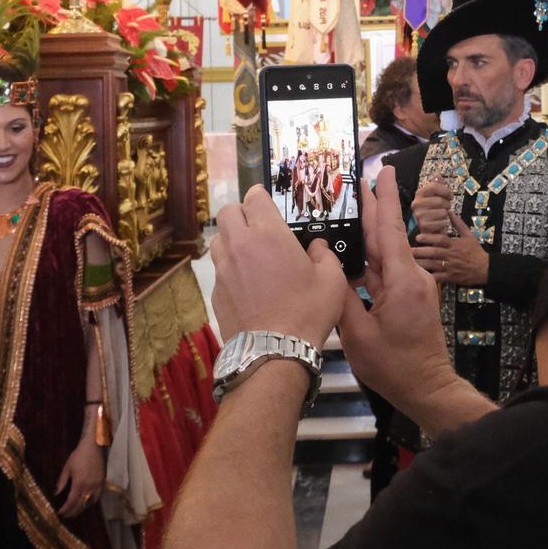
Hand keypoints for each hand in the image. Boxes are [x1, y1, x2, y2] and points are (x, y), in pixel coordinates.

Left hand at [55, 437, 105, 518]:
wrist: (93, 446)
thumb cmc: (78, 455)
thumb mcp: (67, 467)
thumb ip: (62, 482)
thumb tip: (56, 493)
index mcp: (79, 483)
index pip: (71, 501)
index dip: (66, 509)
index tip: (60, 513)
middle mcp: (89, 487)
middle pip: (81, 504)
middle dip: (73, 511)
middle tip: (67, 516)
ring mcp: (97, 485)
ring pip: (90, 502)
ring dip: (82, 508)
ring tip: (76, 512)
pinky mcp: (102, 482)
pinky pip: (98, 497)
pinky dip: (92, 502)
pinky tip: (87, 503)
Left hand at [209, 186, 345, 349]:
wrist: (274, 352)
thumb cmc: (307, 311)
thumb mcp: (332, 280)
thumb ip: (324, 255)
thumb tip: (316, 248)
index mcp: (269, 233)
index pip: (254, 197)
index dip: (261, 196)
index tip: (267, 203)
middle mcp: (240, 244)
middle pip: (227, 212)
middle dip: (241, 213)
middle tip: (257, 225)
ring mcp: (224, 268)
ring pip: (218, 239)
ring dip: (231, 238)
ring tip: (248, 252)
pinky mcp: (216, 291)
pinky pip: (218, 268)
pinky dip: (229, 267)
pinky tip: (245, 283)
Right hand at [338, 167, 461, 415]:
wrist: (428, 389)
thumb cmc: (394, 366)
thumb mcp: (358, 334)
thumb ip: (341, 296)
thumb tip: (324, 265)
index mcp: (402, 280)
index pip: (390, 229)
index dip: (383, 198)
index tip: (382, 170)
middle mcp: (412, 276)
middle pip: (388, 235)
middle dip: (375, 206)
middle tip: (359, 179)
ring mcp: (413, 287)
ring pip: (387, 252)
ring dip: (371, 231)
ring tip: (351, 208)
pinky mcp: (410, 298)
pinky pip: (387, 271)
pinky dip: (371, 258)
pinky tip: (353, 252)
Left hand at [411, 209, 489, 286]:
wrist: (484, 268)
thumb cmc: (475, 251)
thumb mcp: (469, 235)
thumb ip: (458, 224)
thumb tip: (449, 212)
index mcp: (454, 244)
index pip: (440, 240)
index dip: (429, 238)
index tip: (418, 237)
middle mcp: (450, 255)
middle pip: (434, 253)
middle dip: (420, 251)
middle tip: (408, 250)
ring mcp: (450, 267)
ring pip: (433, 265)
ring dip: (421, 263)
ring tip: (409, 262)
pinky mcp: (450, 277)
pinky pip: (438, 278)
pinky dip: (429, 277)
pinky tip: (419, 276)